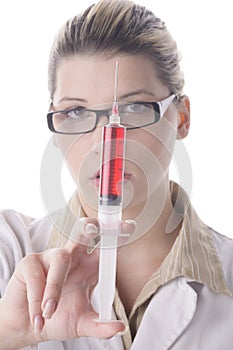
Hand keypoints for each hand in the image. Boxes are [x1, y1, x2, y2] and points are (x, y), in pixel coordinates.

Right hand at [0, 218, 135, 348]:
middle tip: (95, 228)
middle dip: (90, 226)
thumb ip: (100, 326)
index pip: (106, 248)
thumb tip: (120, 328)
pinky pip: (38, 275)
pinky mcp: (31, 263)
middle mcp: (72, 257)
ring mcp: (51, 257)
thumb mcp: (82, 324)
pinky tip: (37, 315)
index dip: (117, 236)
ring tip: (49, 312)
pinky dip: (36, 298)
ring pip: (61, 258)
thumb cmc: (57, 319)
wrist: (28, 326)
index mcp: (89, 267)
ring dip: (54, 288)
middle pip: (82, 232)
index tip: (130, 226)